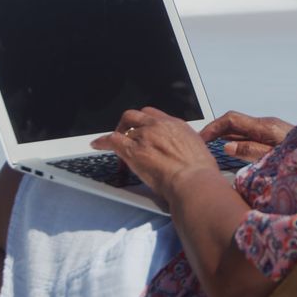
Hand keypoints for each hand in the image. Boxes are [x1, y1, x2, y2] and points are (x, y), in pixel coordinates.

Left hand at [90, 107, 216, 198]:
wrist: (194, 181)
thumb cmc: (200, 172)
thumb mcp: (198, 150)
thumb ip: (185, 145)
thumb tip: (183, 152)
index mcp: (176, 125)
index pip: (154, 115)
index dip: (145, 122)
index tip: (142, 128)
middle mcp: (159, 126)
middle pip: (137, 115)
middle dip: (129, 123)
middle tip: (126, 134)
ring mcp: (145, 136)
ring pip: (124, 127)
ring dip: (119, 134)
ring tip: (114, 143)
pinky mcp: (133, 151)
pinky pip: (112, 140)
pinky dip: (103, 141)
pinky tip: (97, 144)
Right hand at [199, 111, 292, 161]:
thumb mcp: (276, 158)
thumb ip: (251, 151)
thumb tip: (227, 145)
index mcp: (265, 127)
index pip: (231, 120)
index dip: (212, 127)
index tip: (199, 138)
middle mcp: (267, 124)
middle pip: (234, 123)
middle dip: (215, 132)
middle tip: (199, 145)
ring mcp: (271, 129)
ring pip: (241, 130)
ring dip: (225, 137)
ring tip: (209, 150)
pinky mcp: (275, 136)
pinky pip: (250, 135)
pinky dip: (236, 140)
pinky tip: (231, 152)